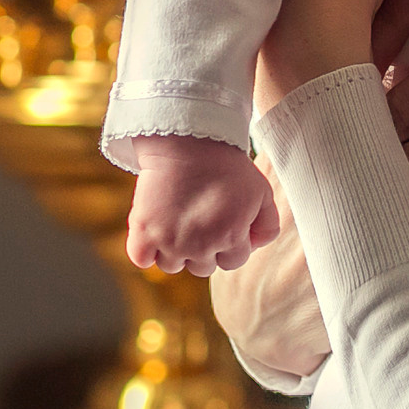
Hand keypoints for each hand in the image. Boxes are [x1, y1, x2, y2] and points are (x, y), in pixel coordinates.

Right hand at [123, 135, 279, 274]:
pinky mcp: (142, 233)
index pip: (233, 262)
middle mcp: (201, 246)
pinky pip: (141, 259)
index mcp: (231, 238)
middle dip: (204, 249)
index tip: (222, 222)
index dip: (230, 242)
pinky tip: (155, 229)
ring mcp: (169, 241)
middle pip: (203, 268)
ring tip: (177, 220)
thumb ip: (267, 226)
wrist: (188, 141)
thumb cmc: (226, 166)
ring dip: (174, 249)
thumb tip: (253, 247)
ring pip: (172, 266)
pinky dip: (145, 249)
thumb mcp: (261, 192)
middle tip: (199, 219)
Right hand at [212, 0, 408, 380]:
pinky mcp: (378, 261)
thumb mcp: (290, 151)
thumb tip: (374, 35)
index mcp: (315, 129)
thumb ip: (326, 102)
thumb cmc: (285, 212)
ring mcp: (357, 213)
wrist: (259, 312)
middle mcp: (337, 166)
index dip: (389, 23)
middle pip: (393, 108)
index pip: (352, 65)